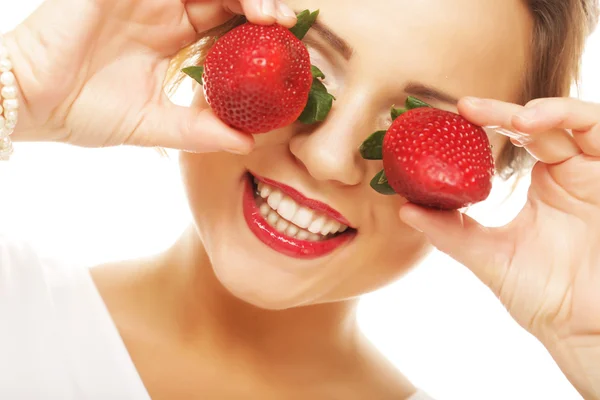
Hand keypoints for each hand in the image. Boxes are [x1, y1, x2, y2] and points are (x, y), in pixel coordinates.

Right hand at [6, 0, 296, 152]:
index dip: (257, 30)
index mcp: (172, 41)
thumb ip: (199, 130)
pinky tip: (229, 0)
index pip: (226, 25)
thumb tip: (247, 142)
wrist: (31, 104)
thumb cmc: (84, 114)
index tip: (287, 46)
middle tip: (285, 24)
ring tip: (268, 16)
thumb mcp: (155, 125)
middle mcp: (163, 13)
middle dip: (259, 6)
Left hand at [399, 96, 599, 398]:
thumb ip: (449, 231)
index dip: (488, 122)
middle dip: (501, 111)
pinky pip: (597, 128)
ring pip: (573, 119)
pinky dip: (568, 117)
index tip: (450, 117)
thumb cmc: (542, 295)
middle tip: (464, 108)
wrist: (582, 325)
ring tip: (507, 118)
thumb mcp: (487, 255)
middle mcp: (570, 173)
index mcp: (544, 186)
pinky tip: (533, 123)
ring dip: (540, 111)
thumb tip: (404, 208)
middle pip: (539, 124)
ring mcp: (594, 173)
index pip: (516, 139)